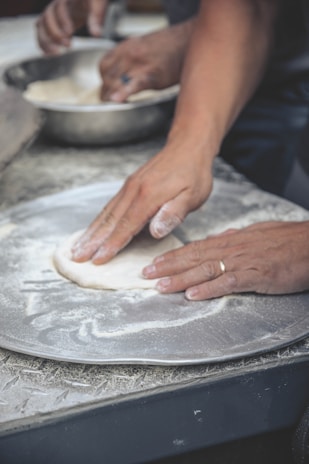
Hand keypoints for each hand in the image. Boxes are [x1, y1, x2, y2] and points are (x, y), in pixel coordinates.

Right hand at [36, 0, 108, 53]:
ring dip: (46, 40)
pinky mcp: (53, 23)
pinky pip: (42, 32)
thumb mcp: (97, 6)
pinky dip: (43, 43)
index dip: (62, 20)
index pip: (60, 6)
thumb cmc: (93, 2)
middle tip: (67, 45)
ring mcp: (53, 14)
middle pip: (47, 16)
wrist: (88, 2)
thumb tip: (96, 34)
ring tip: (56, 52)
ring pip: (41, 25)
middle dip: (55, 32)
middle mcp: (57, 5)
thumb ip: (96, 18)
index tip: (69, 32)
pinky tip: (49, 54)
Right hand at [71, 139, 212, 263]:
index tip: (98, 259)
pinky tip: (93, 229)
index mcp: (148, 196)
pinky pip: (110, 206)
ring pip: (106, 213)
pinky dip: (98, 220)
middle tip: (77, 257)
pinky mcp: (129, 186)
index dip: (111, 245)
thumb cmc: (193, 174)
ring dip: (91, 231)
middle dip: (92, 241)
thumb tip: (155, 231)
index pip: (126, 225)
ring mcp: (129, 187)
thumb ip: (173, 213)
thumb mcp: (193, 195)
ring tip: (78, 246)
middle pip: (109, 220)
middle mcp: (133, 191)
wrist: (187, 146)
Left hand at [100, 19, 192, 101]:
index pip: (104, 66)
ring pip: (116, 83)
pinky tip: (119, 100)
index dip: (102, 80)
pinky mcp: (150, 74)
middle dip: (105, 92)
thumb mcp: (143, 46)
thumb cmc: (169, 47)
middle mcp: (129, 54)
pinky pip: (133, 85)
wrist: (187, 41)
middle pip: (108, 77)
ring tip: (114, 104)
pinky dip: (124, 93)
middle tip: (108, 102)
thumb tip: (122, 75)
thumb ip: (130, 58)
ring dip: (112, 96)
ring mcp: (139, 64)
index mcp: (126, 47)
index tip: (105, 89)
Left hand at [142, 221, 308, 299]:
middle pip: (193, 258)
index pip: (195, 248)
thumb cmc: (286, 240)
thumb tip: (218, 239)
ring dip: (180, 278)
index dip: (173, 256)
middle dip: (167, 267)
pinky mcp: (256, 275)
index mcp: (231, 240)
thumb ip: (235, 239)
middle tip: (146, 274)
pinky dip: (209, 289)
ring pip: (205, 269)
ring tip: (160, 286)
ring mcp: (242, 262)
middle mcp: (232, 249)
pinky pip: (228, 282)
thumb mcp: (257, 234)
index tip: (155, 262)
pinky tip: (192, 295)